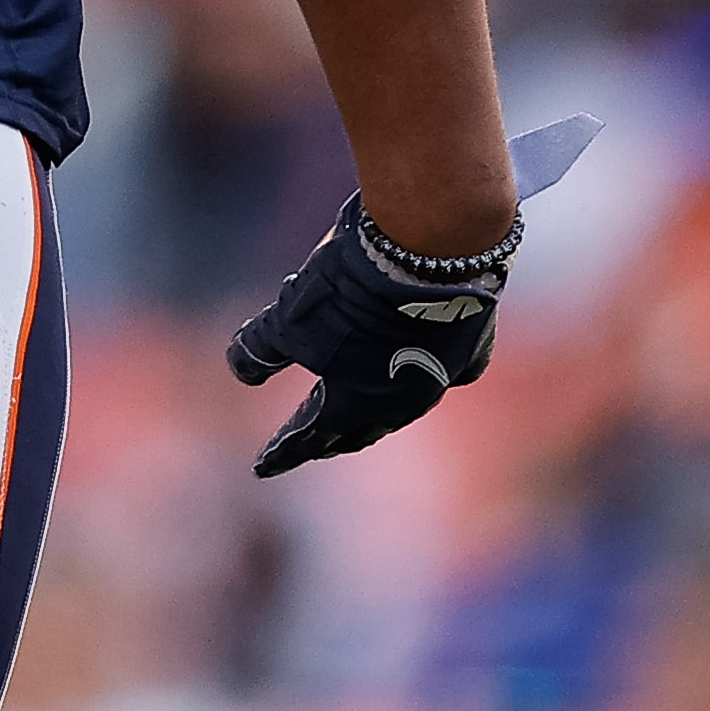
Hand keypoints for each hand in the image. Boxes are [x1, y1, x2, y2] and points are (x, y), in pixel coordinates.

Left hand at [224, 194, 508, 476]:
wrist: (429, 244)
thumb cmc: (351, 287)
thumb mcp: (289, 318)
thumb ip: (260, 349)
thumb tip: (240, 370)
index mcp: (357, 406)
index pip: (312, 438)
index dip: (284, 450)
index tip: (264, 466)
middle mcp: (404, 402)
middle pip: (360, 429)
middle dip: (329, 436)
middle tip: (305, 440)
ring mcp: (442, 374)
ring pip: (402, 400)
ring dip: (373, 402)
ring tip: (351, 398)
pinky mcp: (470, 342)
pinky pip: (443, 368)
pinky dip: (423, 370)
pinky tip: (417, 363)